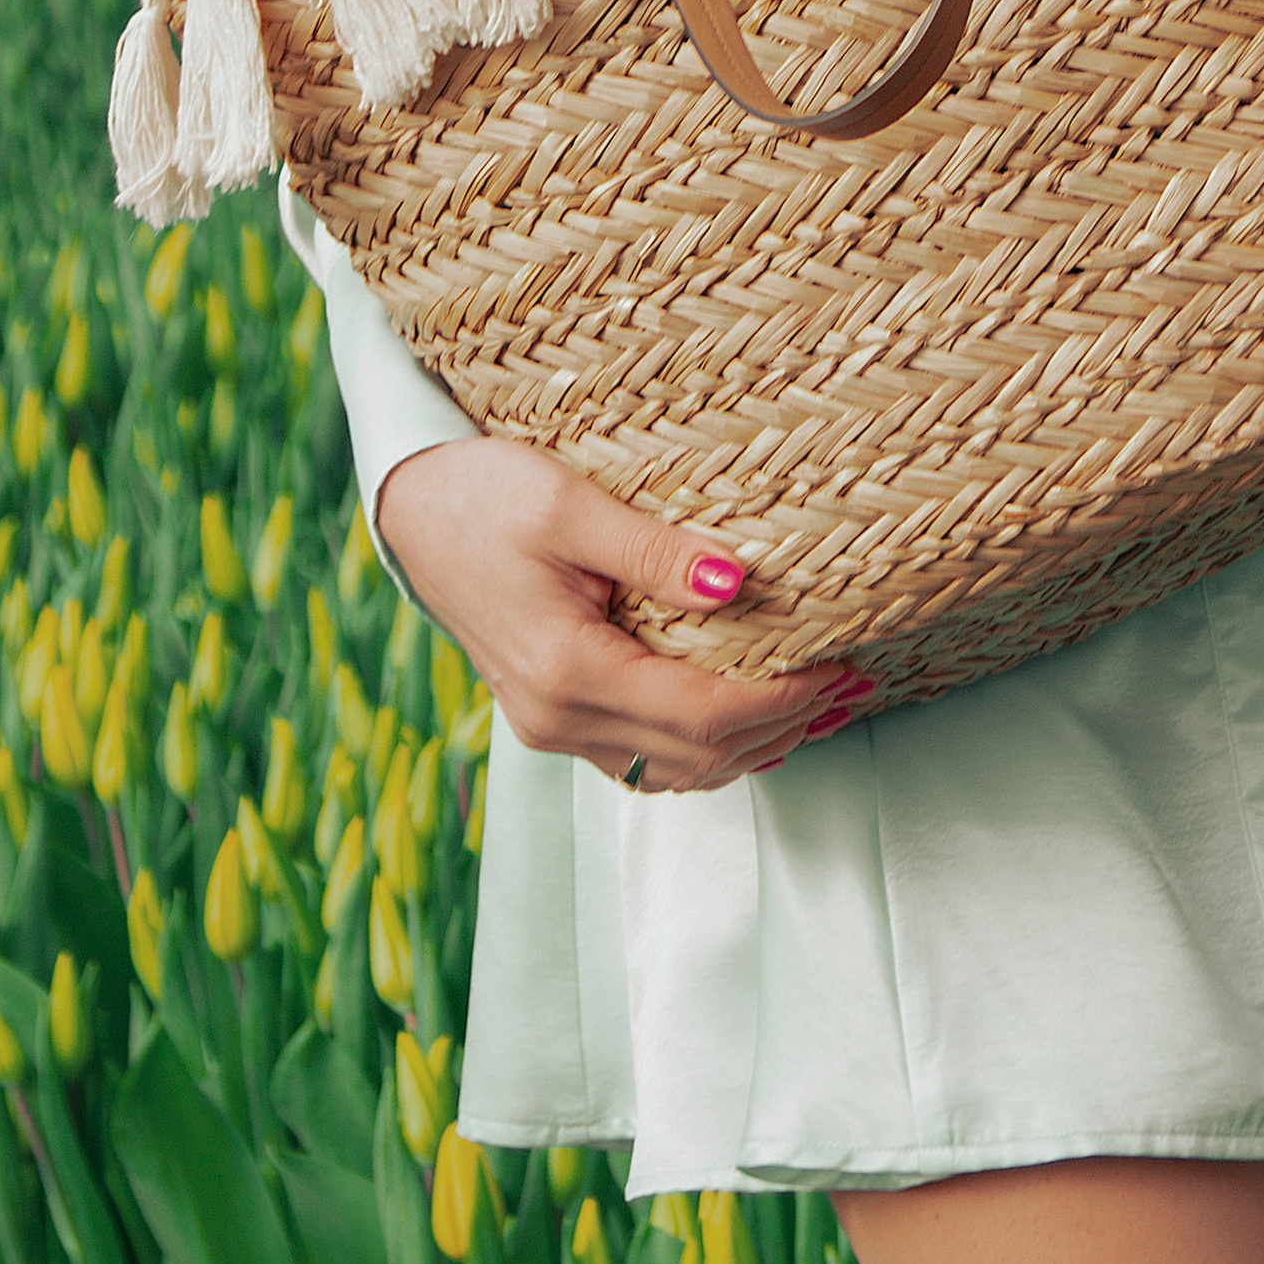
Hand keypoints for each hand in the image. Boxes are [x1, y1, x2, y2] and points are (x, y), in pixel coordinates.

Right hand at [375, 434, 873, 796]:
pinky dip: (706, 747)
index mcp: (568, 672)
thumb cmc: (482, 494)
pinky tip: (748, 720)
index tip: (843, 666)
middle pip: (698, 756)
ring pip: (674, 769)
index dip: (783, 699)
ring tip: (821, 705)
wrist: (408, 510)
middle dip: (785, 726)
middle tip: (855, 686)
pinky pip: (644, 756)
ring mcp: (550, 726)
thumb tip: (737, 583)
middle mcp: (558, 719)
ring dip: (753, 746)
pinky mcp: (550, 713)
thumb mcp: (571, 506)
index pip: (703, 714)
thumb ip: (655, 551)